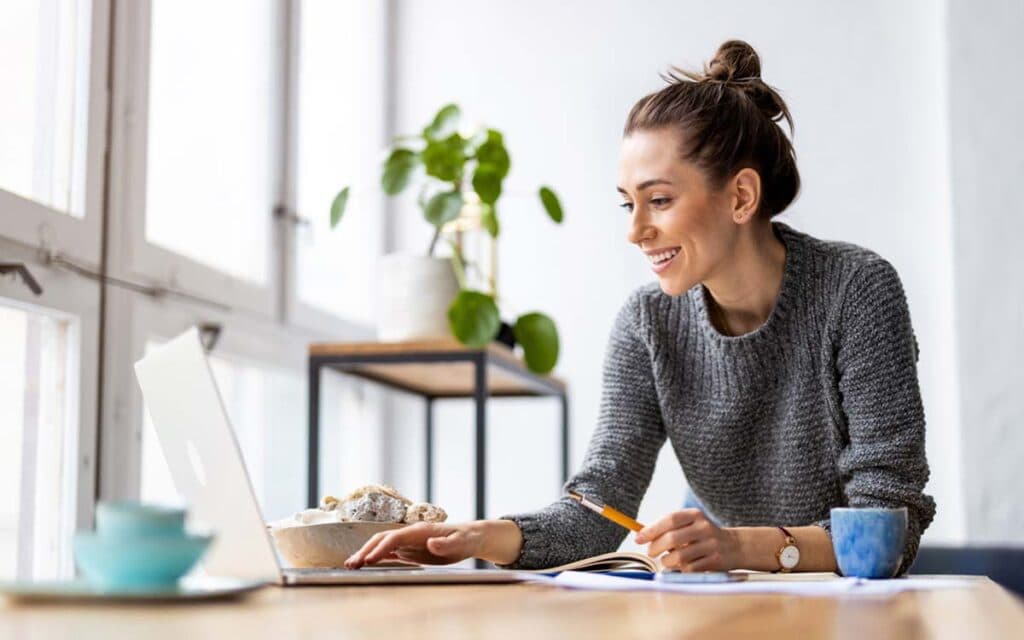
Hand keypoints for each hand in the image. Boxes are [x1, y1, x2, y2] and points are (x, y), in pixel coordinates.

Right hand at [344, 522, 484, 568]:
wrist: (470, 537)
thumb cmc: (466, 539)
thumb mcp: (460, 543)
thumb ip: (446, 544)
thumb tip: (430, 543)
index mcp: (420, 531)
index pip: (394, 538)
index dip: (381, 548)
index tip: (369, 560)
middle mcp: (410, 534)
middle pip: (382, 539)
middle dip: (366, 550)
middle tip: (351, 564)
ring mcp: (408, 541)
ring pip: (382, 545)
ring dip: (366, 553)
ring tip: (351, 565)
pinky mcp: (409, 549)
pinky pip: (388, 552)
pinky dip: (375, 557)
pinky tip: (365, 563)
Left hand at [635, 509, 739, 571]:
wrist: (735, 546)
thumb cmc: (702, 535)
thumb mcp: (690, 524)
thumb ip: (668, 528)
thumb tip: (640, 534)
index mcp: (695, 515)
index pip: (670, 519)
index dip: (651, 529)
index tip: (638, 538)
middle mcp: (704, 527)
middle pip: (672, 538)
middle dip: (656, 548)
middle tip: (651, 553)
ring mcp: (710, 545)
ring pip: (679, 557)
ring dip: (667, 561)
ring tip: (667, 560)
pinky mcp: (715, 561)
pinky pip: (689, 569)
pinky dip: (680, 570)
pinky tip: (682, 566)